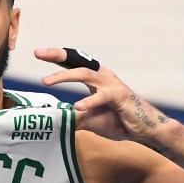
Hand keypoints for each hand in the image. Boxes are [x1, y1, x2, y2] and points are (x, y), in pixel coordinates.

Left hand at [35, 48, 172, 144]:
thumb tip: (57, 121)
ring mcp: (111, 84)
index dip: (56, 57)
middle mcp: (102, 76)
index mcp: (96, 78)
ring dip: (64, 76)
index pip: (73, 63)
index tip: (38, 53)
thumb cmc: (119, 122)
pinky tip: (76, 107)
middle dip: (57, 55)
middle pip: (77, 61)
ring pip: (84, 74)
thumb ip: (75, 118)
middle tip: (38, 53)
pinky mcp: (119, 96)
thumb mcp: (91, 119)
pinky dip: (88, 102)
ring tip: (46, 80)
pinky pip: (101, 97)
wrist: (145, 129)